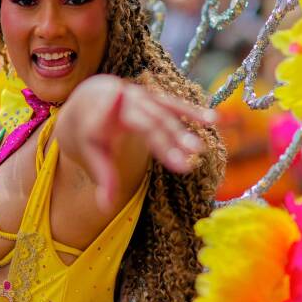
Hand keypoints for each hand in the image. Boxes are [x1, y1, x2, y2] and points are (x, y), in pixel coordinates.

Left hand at [80, 78, 214, 208]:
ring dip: (181, 131)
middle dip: (166, 142)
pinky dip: (191, 112)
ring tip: (199, 150)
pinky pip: (172, 104)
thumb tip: (105, 207)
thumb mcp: (88, 152)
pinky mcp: (153, 96)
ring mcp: (139, 95)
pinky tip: (212, 119)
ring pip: (163, 113)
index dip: (128, 137)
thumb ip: (101, 176)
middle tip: (185, 166)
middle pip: (146, 122)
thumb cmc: (88, 131)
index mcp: (100, 111)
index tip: (147, 144)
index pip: (125, 132)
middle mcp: (120, 98)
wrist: (89, 98)